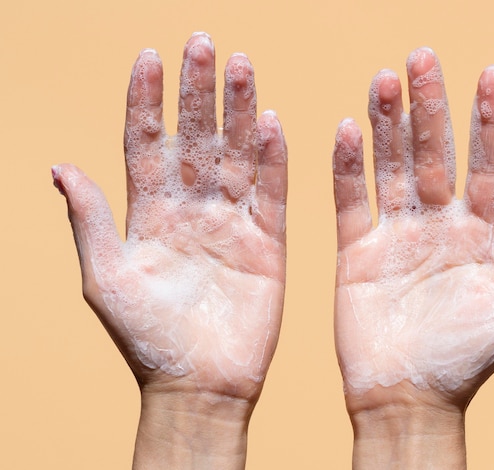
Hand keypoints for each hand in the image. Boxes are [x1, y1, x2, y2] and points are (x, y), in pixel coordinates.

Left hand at [53, 32, 286, 404]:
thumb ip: (90, 220)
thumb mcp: (105, 278)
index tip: (149, 58)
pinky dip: (274, 158)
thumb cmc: (146, 339)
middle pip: (194, 138)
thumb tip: (60, 167)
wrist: (199, 386)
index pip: (147, 144)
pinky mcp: (266, 242)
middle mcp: (189, 210)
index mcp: (147, 215)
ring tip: (241, 67)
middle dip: (197, 92)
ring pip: (235, 155)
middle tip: (203, 45)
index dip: (147, 101)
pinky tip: (272, 122)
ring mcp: (230, 223)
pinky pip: (271, 192)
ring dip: (239, 112)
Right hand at [333, 47, 493, 421]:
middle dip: (432, 106)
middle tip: (422, 59)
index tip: (491, 75)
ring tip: (384, 80)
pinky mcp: (358, 250)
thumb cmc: (463, 363)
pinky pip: (351, 200)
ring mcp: (397, 234)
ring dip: (388, 124)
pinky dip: (347, 168)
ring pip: (392, 167)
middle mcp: (440, 225)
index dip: (491, 121)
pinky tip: (347, 131)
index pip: (490, 165)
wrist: (405, 399)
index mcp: (482, 236)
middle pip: (437, 154)